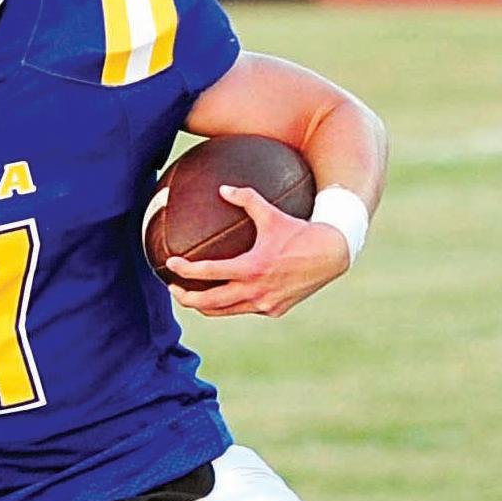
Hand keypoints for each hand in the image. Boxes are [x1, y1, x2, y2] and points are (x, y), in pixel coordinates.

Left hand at [166, 184, 349, 317]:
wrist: (331, 255)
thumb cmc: (299, 231)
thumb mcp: (272, 212)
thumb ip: (246, 198)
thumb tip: (222, 189)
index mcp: (251, 268)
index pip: (209, 273)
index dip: (185, 271)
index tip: (170, 265)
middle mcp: (256, 291)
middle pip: (210, 303)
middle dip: (187, 298)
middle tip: (173, 288)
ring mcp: (265, 304)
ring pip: (225, 311)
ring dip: (205, 306)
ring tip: (192, 296)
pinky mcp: (274, 310)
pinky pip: (244, 309)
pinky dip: (231, 303)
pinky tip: (225, 294)